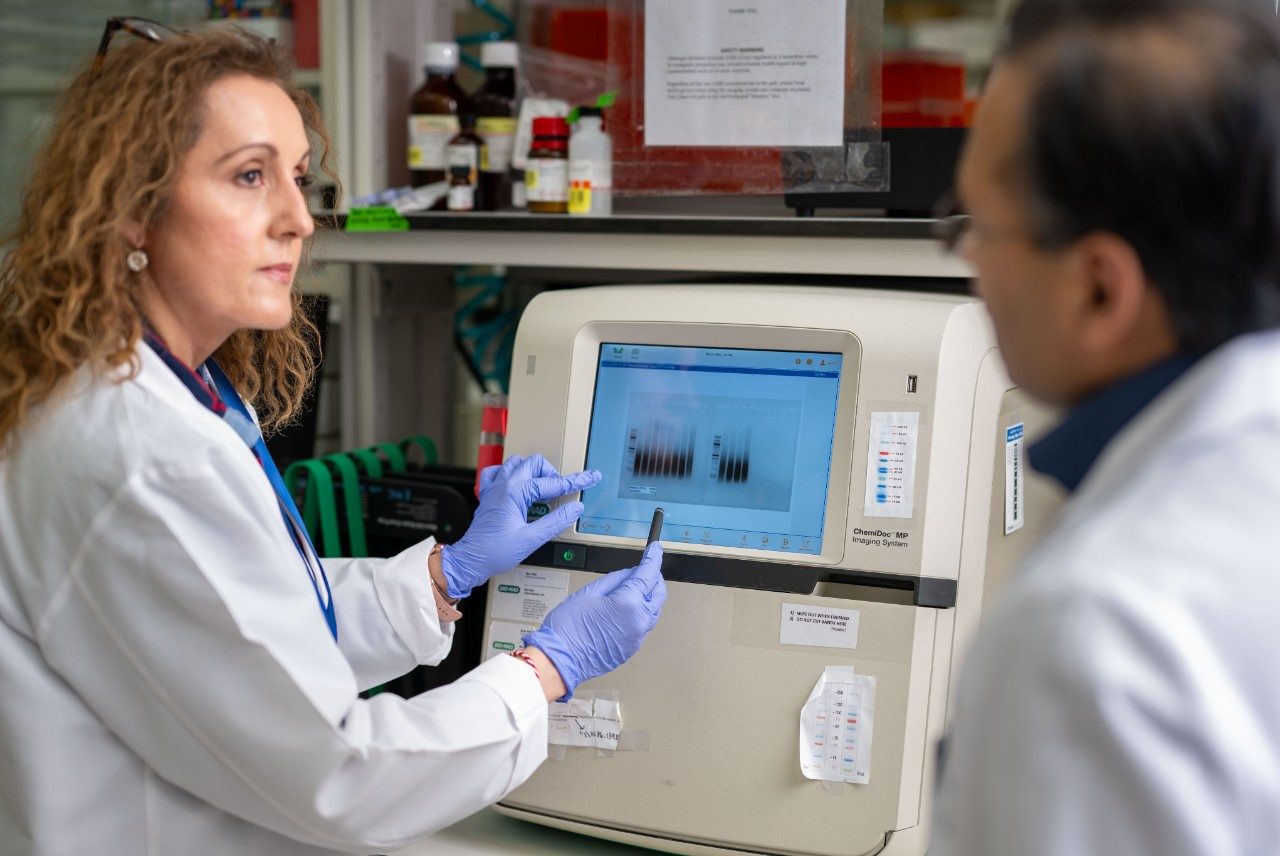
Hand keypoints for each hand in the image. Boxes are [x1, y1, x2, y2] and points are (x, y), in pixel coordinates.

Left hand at [440, 454, 600, 598]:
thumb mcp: (532, 539)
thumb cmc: (495, 551)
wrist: (471, 560)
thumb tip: (574, 509)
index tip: (590, 478)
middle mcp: (503, 484)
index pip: (553, 482)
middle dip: (552, 474)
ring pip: (517, 463)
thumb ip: (555, 521)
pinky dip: (510, 475)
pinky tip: (517, 486)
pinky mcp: (489, 495)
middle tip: (560, 491)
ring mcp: (494, 487)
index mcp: (515, 491)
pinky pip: (498, 473)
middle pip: (534, 463)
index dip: (575, 481)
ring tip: (541, 490)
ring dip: (532, 472)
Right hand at [522, 542, 666, 699]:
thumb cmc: (568, 626)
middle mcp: (639, 621)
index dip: (654, 558)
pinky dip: (640, 613)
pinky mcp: (632, 647)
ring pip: (654, 610)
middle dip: (654, 578)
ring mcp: (638, 637)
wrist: (560, 659)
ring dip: (648, 596)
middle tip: (644, 569)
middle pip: (659, 593)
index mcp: (629, 603)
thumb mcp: (590, 591)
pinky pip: (644, 625)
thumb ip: (616, 579)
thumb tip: (631, 574)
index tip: (656, 549)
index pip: (649, 574)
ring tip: (631, 589)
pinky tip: (625, 609)